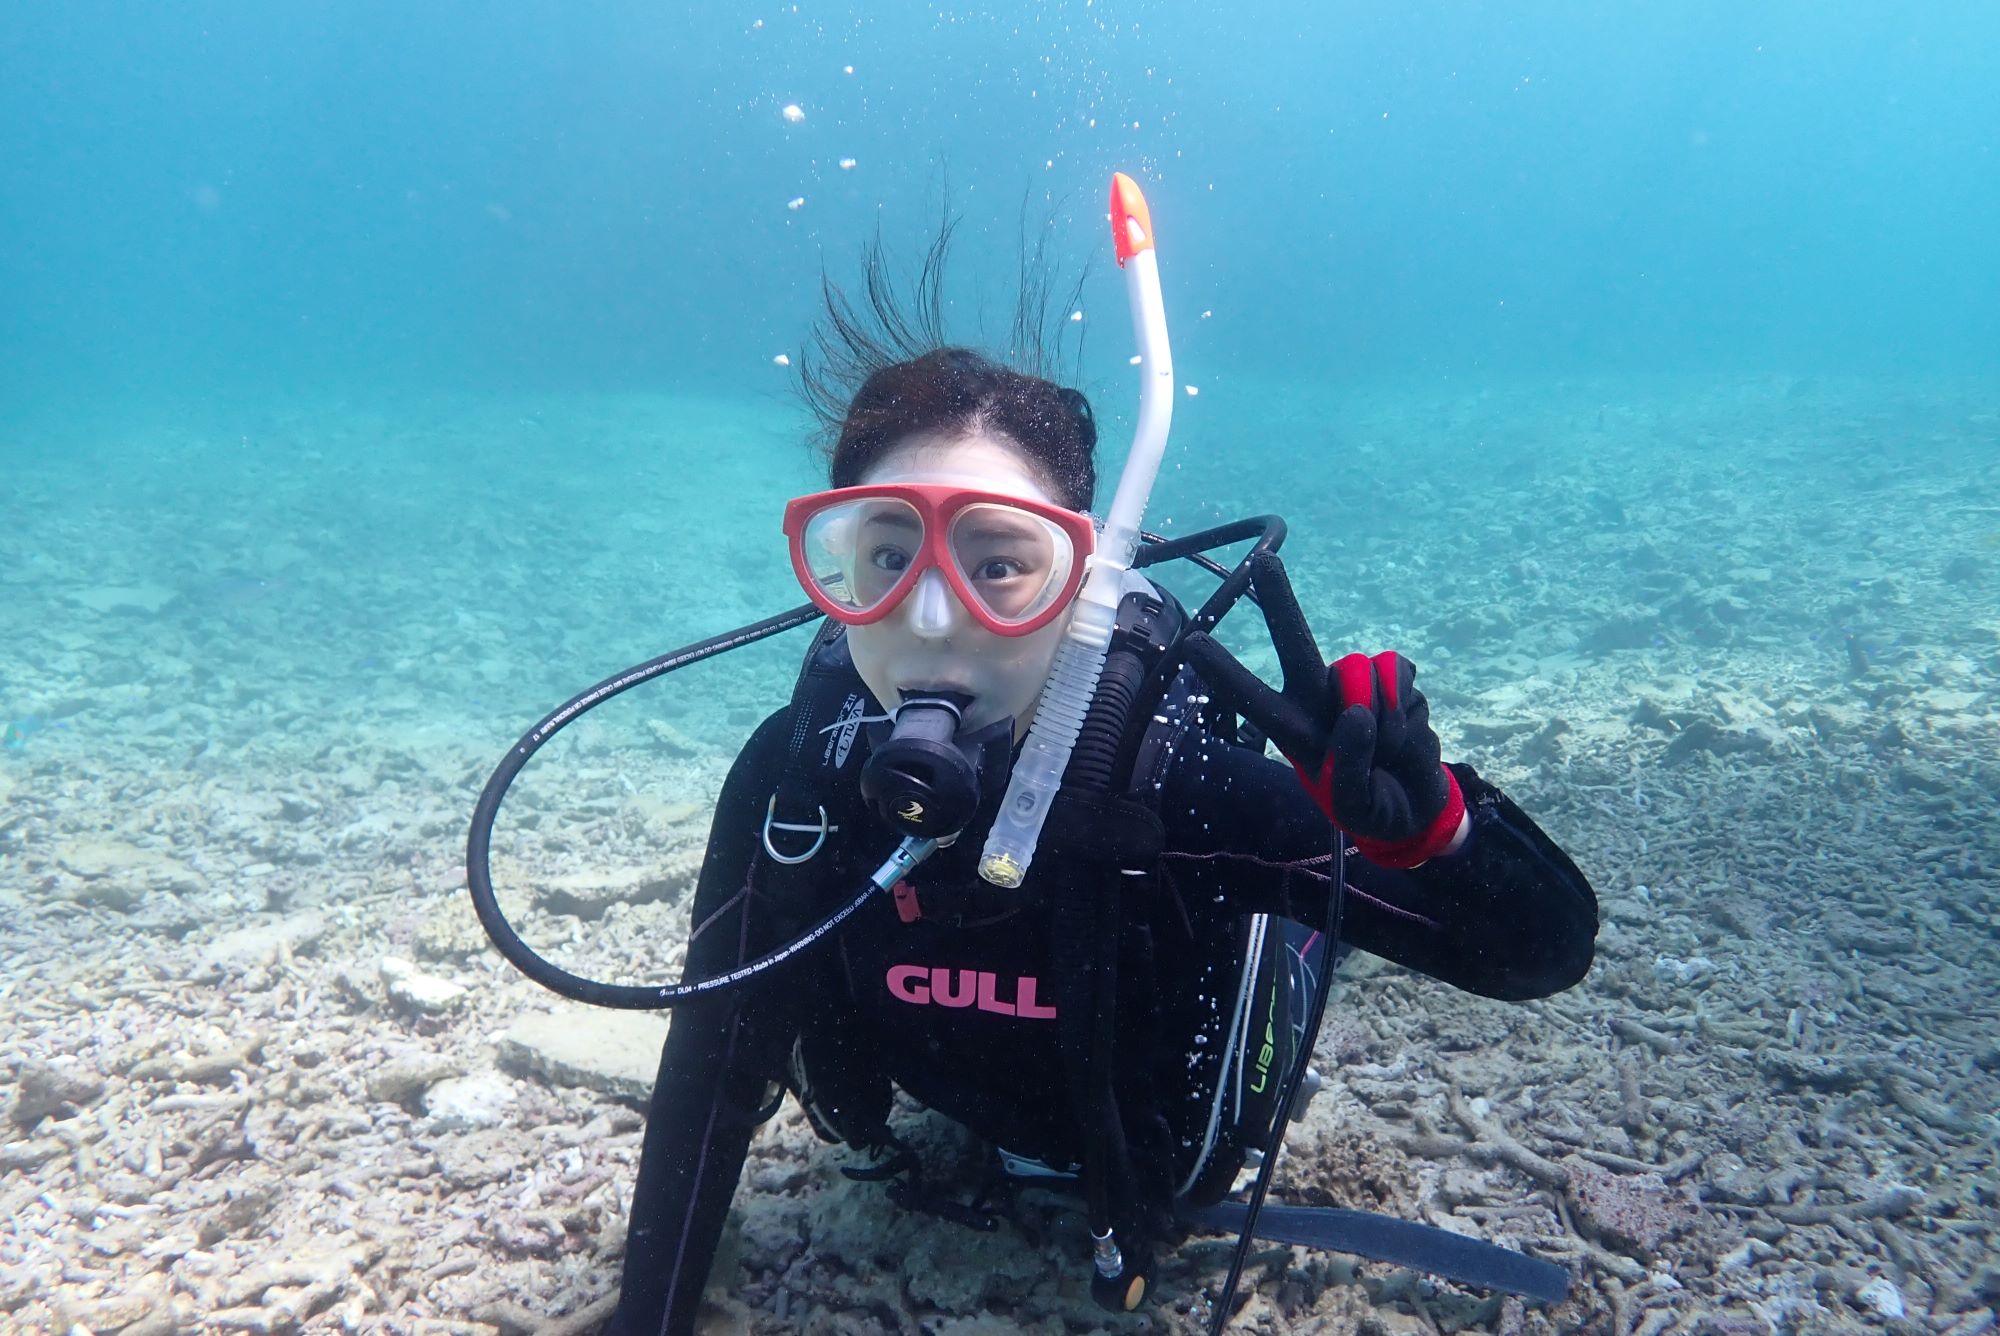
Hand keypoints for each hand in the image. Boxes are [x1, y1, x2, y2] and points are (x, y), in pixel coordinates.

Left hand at [1182, 550, 1465, 866]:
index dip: (1223, 672)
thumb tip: (1356, 712)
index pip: (1252, 698)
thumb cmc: (1373, 809)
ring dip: (1384, 714)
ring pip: (1364, 672)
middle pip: (1296, 643)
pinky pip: (1399, 672)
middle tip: (1264, 562)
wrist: (1418, 808)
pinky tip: (1407, 732)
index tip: (1192, 643)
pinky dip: (1409, 707)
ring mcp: (1357, 686)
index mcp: (1294, 731)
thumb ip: (1351, 766)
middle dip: (1280, 601)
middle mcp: (1319, 699)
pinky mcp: (1395, 679)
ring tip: (1388, 749)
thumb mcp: (1358, 805)